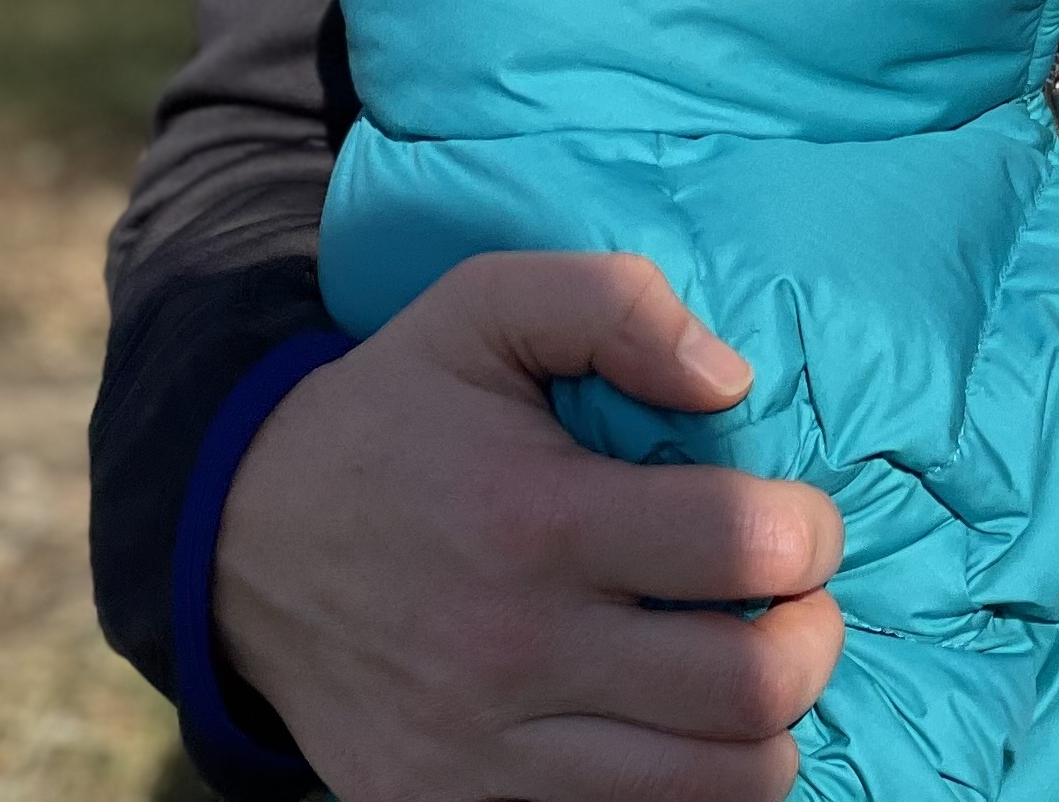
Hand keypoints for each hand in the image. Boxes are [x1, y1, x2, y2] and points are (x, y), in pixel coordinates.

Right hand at [214, 253, 842, 801]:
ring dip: (766, 731)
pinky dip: (682, 788)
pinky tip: (673, 727)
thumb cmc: (395, 416)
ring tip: (746, 671)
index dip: (812, 532)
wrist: (244, 547)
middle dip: (814, 640)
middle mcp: (514, 651)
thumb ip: (614, 304)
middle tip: (796, 605)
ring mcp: (484, 756)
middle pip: (752, 689)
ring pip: (713, 789)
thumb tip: (731, 380)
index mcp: (536, 519)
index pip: (746, 547)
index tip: (801, 521)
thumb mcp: (485, 306)